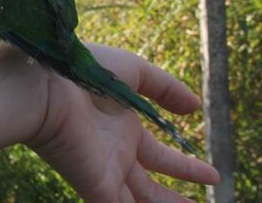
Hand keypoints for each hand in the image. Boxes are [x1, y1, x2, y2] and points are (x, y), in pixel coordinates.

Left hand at [25, 43, 219, 202]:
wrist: (48, 85)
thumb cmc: (87, 71)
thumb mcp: (134, 71)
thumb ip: (166, 88)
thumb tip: (195, 106)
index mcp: (123, 128)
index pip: (159, 156)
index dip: (186, 168)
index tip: (213, 175)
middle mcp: (116, 155)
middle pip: (150, 188)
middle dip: (176, 199)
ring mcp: (106, 173)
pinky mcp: (97, 186)